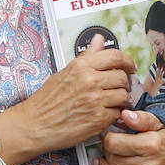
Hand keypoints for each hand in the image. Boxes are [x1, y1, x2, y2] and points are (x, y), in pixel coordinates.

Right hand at [13, 36, 134, 153]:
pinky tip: (100, 114)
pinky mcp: (98, 119)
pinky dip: (112, 115)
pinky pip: (117, 114)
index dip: (128, 61)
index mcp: (82, 66)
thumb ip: (87, 56)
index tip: (130, 67)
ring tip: (106, 102)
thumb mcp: (65, 71)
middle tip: (113, 89)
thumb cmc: (47, 100)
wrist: (34, 125)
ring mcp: (96, 100)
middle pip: (123, 78)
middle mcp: (90, 81)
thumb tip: (99, 39)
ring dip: (118, 100)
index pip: (116, 56)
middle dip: (121, 84)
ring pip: (123, 96)